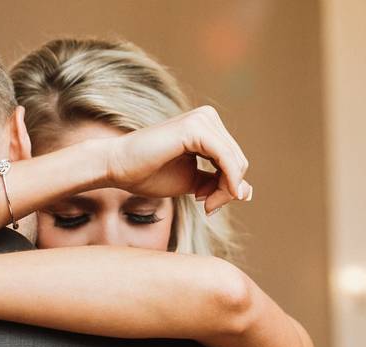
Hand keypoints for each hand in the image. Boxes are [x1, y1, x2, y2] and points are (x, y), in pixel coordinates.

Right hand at [103, 105, 250, 212]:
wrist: (118, 167)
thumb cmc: (148, 174)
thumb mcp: (191, 182)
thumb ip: (218, 183)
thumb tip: (247, 192)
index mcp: (206, 127)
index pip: (234, 160)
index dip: (229, 187)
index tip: (209, 207)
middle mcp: (207, 118)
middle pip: (238, 161)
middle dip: (228, 190)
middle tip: (208, 209)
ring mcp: (202, 120)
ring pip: (235, 162)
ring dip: (226, 190)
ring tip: (206, 206)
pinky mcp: (196, 128)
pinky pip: (226, 158)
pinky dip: (227, 181)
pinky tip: (213, 199)